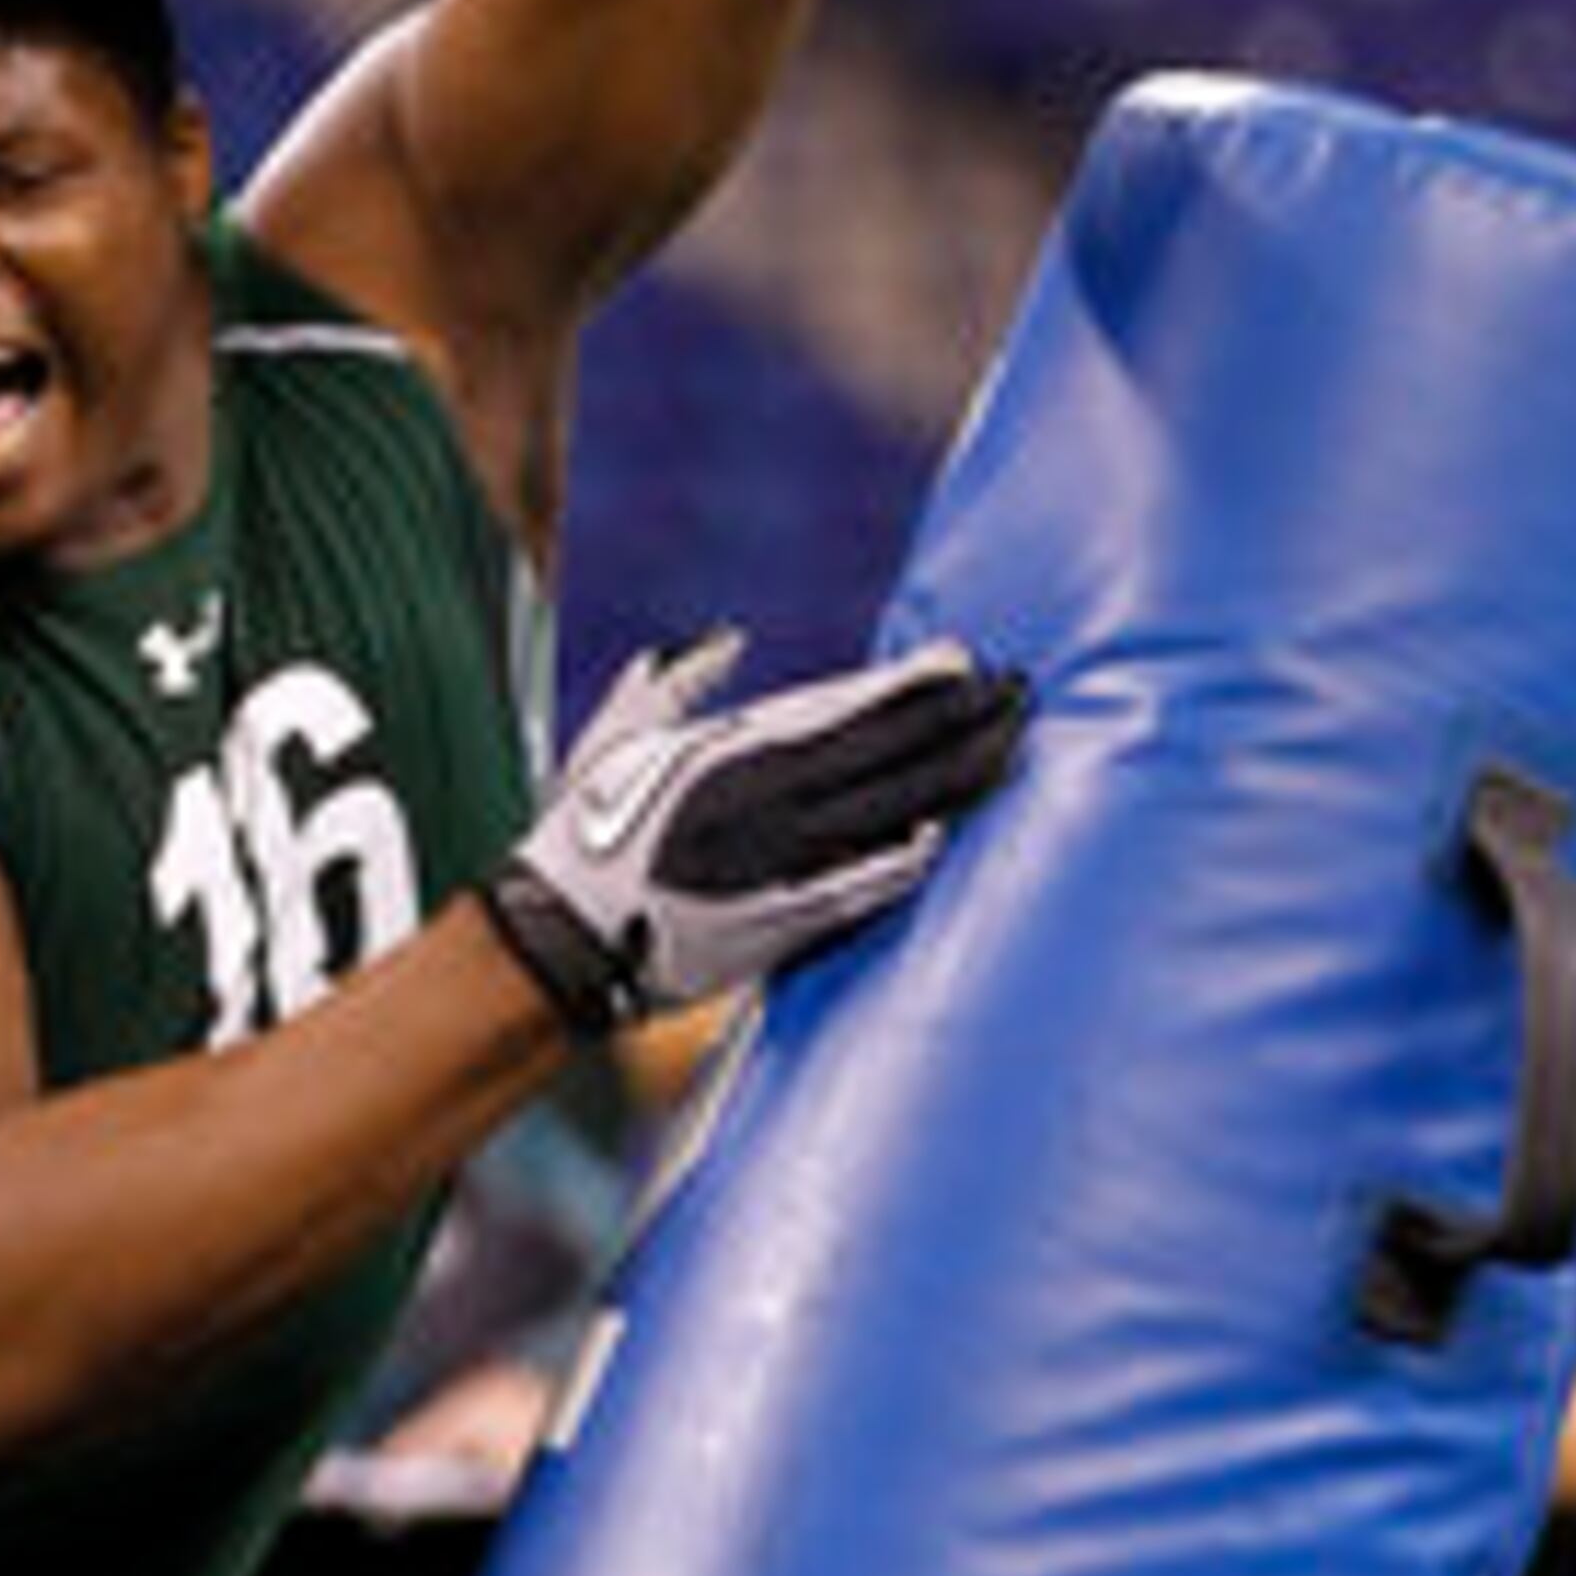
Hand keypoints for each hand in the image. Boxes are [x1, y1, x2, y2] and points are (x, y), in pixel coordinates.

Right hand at [482, 633, 1028, 1032]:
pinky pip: (857, 883)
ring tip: (1010, 748)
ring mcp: (773, 859)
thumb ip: (675, 681)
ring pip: (886, 808)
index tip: (960, 660)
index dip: (908, 683)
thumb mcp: (617, 737)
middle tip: (1018, 695)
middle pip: (884, 750)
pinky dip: (904, 858)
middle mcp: (760, 797)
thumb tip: (728, 638)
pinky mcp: (776, 920)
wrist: (558, 938)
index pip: (842, 704)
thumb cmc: (578, 836)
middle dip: (958, 719)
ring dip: (955, 776)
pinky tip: (948, 831)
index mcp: (727, 748)